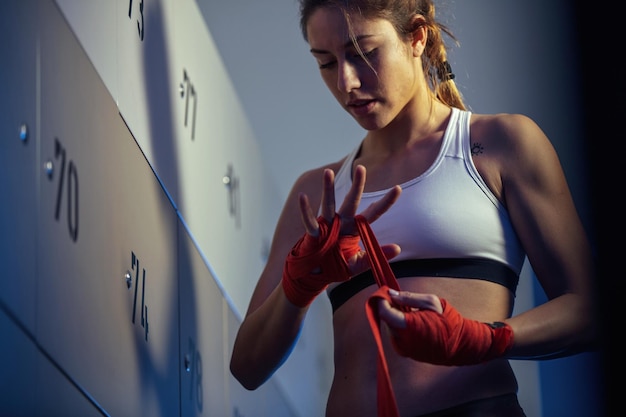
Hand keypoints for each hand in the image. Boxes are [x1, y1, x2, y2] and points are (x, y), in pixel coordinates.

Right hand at [282, 165, 401, 306]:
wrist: (318, 274)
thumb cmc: (338, 265)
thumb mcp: (360, 263)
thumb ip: (377, 254)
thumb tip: (399, 248)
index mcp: (355, 228)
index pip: (374, 213)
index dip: (385, 202)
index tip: (398, 188)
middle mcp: (342, 222)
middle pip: (351, 201)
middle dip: (357, 185)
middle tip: (361, 167)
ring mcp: (327, 226)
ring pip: (328, 204)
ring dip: (328, 188)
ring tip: (328, 172)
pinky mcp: (314, 234)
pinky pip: (309, 221)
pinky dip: (305, 210)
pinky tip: (302, 197)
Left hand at [374, 288, 512, 365]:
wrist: (461, 344)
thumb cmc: (448, 320)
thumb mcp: (430, 302)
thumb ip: (408, 297)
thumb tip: (391, 293)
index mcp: (408, 327)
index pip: (384, 312)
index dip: (382, 300)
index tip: (386, 292)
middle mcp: (402, 340)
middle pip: (385, 319)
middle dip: (389, 307)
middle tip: (398, 298)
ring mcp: (403, 348)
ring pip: (390, 327)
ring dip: (394, 316)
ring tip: (409, 310)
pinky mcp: (406, 352)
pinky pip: (396, 335)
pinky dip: (399, 325)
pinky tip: (412, 321)